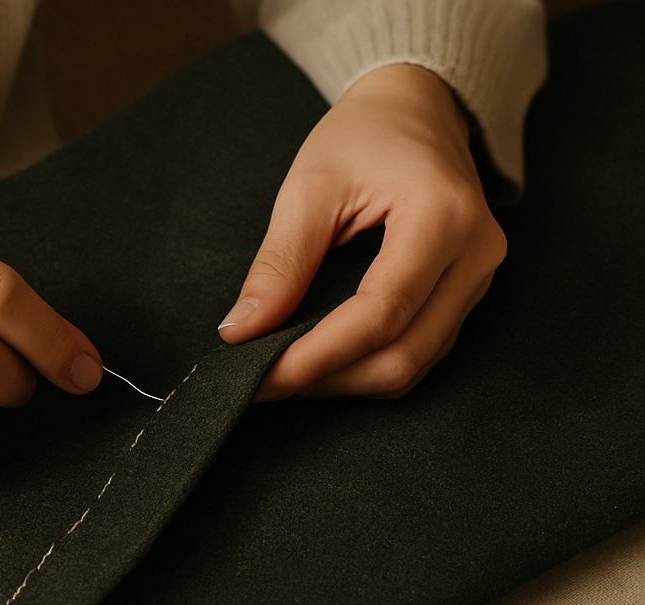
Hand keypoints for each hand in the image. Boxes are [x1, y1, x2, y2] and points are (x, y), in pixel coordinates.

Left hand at [218, 63, 506, 399]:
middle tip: (264, 380)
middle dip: (326, 379)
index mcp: (443, 216)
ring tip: (288, 367)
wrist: (418, 107)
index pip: (380, 315)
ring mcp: (478, 280)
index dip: (316, 358)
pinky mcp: (465, 296)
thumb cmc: (364, 136)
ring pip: (410, 367)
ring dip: (343, 381)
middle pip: (401, 357)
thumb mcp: (309, 187)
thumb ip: (278, 264)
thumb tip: (242, 332)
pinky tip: (323, 357)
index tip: (260, 377)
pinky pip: (417, 355)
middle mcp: (476, 255)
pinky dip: (365, 368)